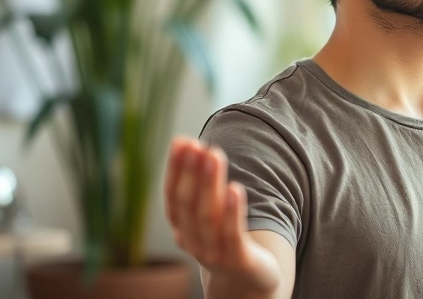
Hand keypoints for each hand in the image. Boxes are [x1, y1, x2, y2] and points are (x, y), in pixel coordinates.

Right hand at [164, 136, 280, 293]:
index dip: (176, 170)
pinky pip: (232, 235)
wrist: (249, 281)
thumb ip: (202, 185)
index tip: (181, 141)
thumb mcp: (211, 213)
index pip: (173, 197)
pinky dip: (231, 212)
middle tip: (198, 145)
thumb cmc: (228, 238)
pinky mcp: (238, 261)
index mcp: (182, 229)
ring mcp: (213, 255)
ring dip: (209, 185)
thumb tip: (190, 143)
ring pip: (207, 217)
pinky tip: (234, 187)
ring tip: (214, 156)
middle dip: (192, 173)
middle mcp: (192, 242)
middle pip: (189, 205)